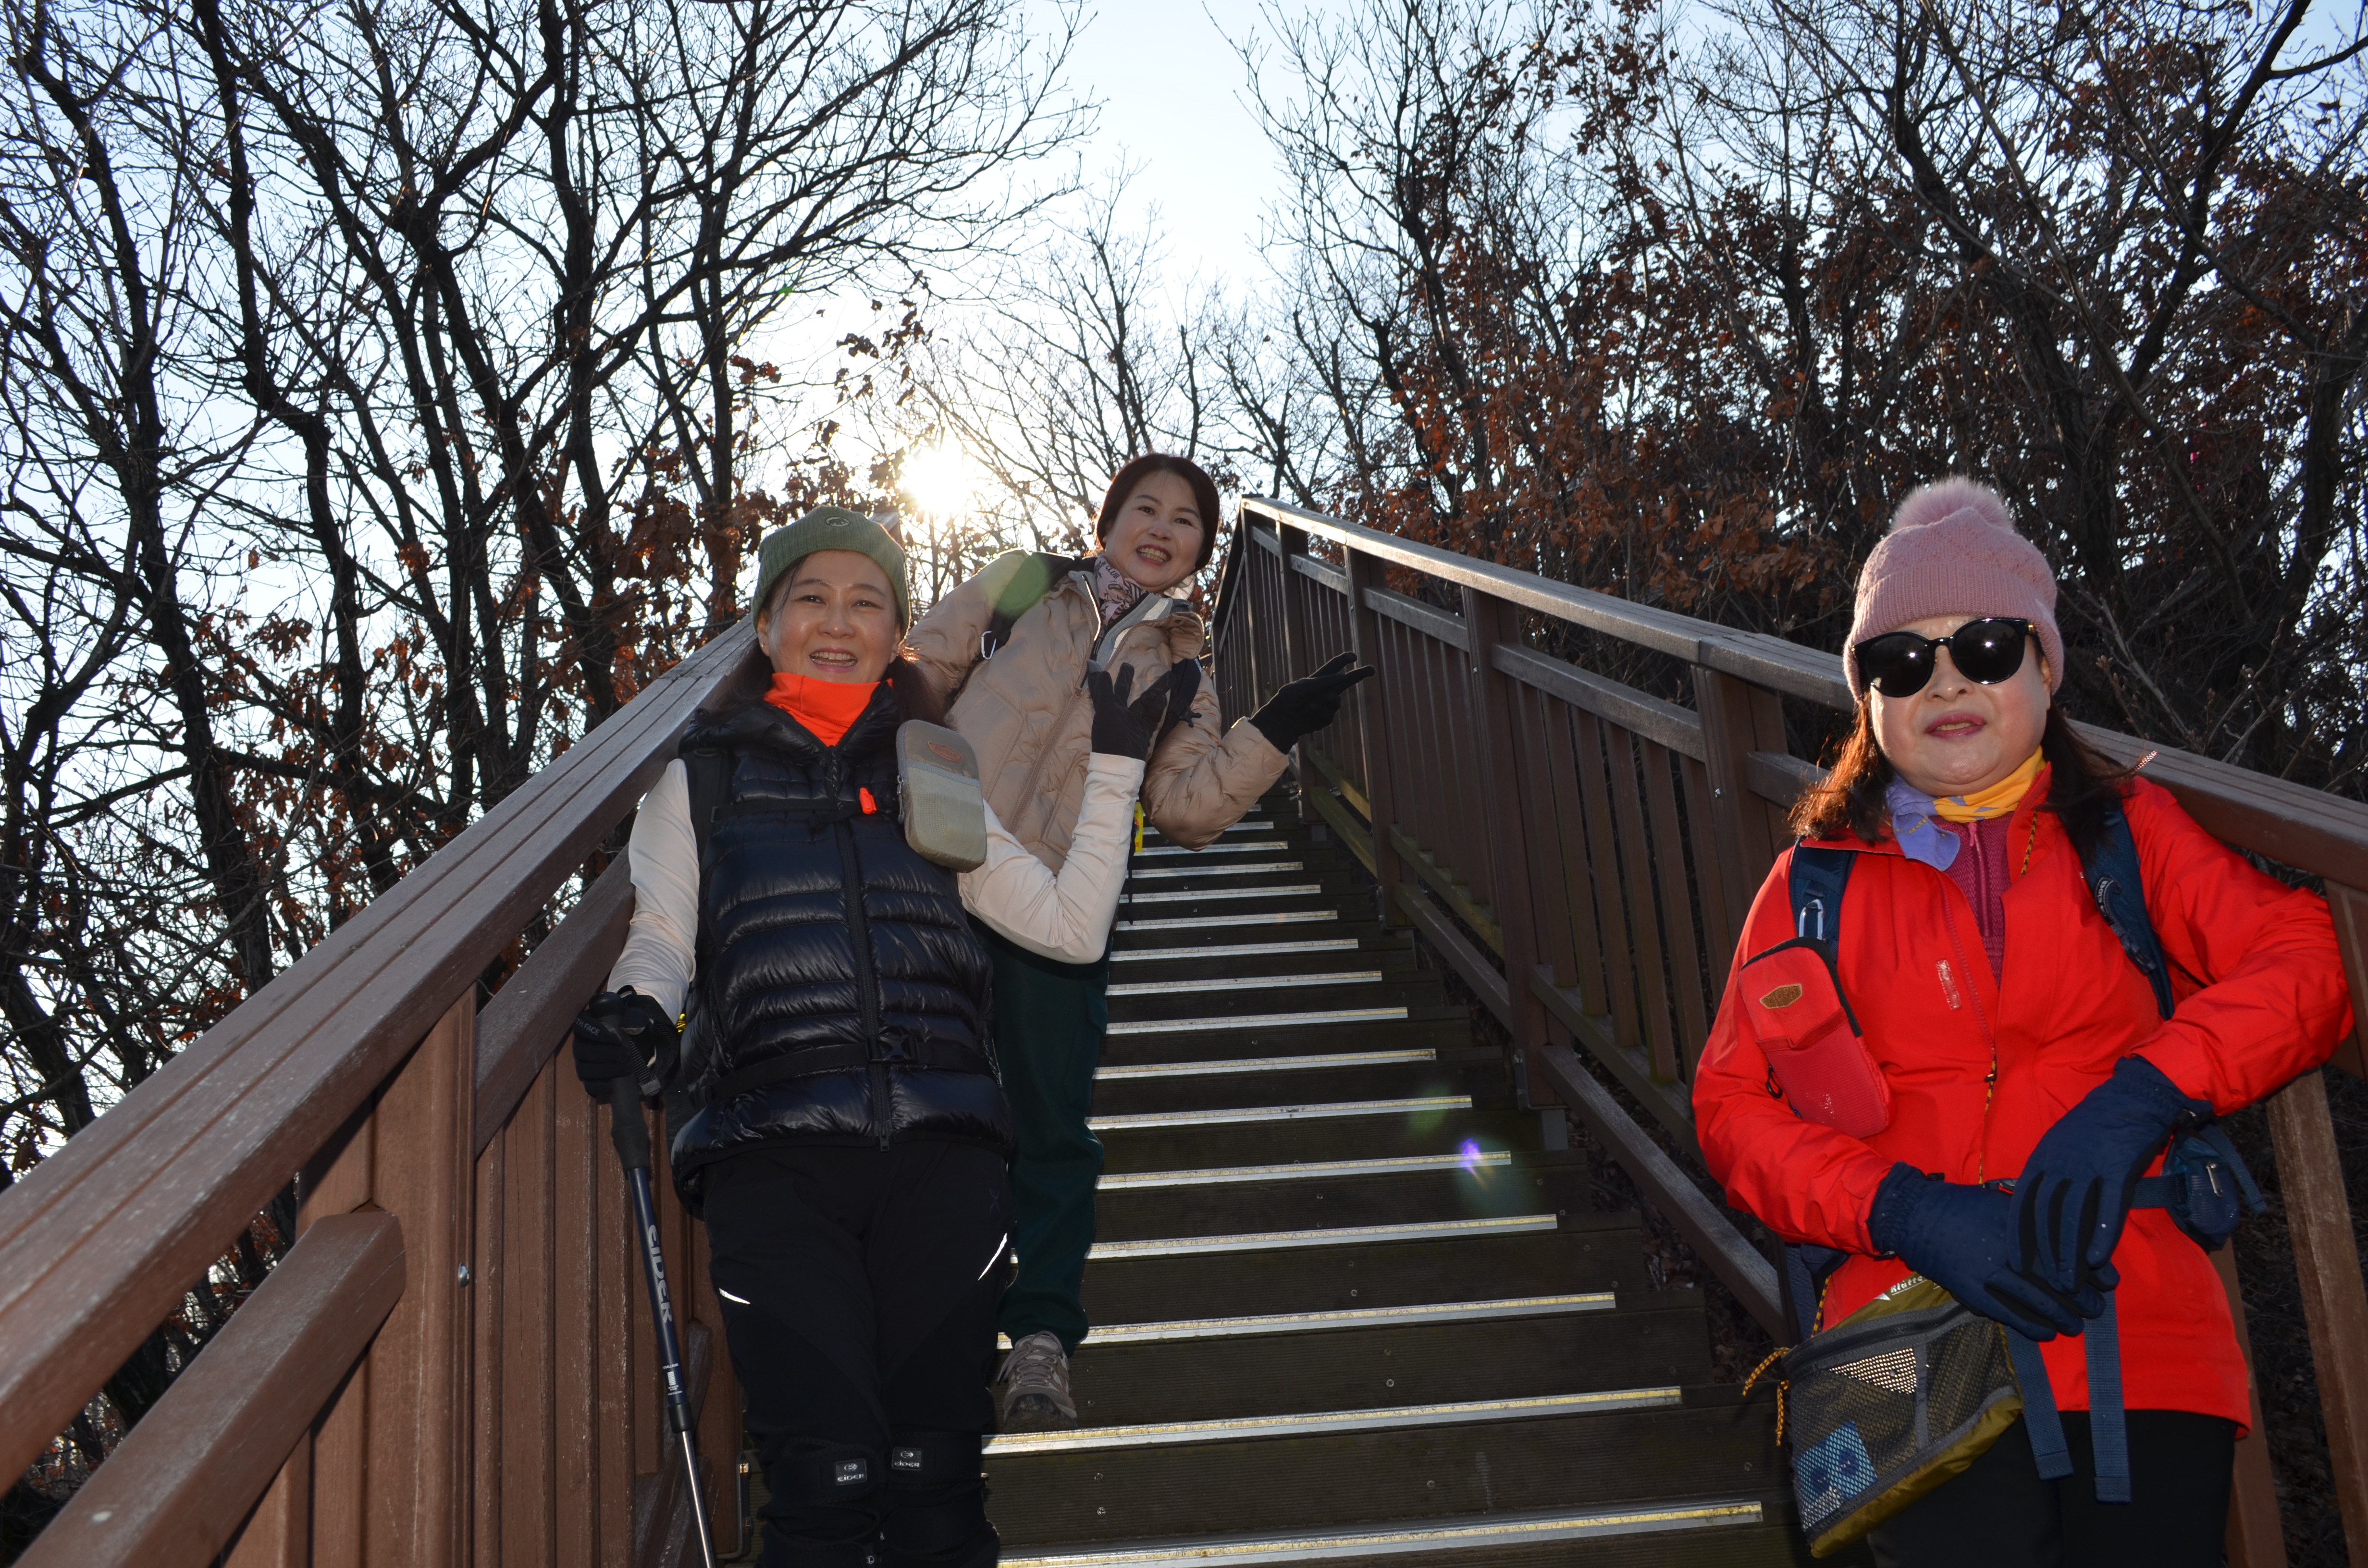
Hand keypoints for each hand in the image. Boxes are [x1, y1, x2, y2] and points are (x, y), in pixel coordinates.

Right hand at [571, 987, 678, 1099]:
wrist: (635, 1050)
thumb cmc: (631, 1031)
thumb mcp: (636, 1020)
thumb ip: (634, 1018)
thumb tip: (630, 1025)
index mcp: (587, 1024)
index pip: (581, 1025)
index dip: (596, 1033)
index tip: (617, 1040)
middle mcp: (579, 1043)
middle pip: (581, 1050)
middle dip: (605, 1054)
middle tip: (626, 1056)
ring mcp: (580, 1062)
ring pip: (583, 1069)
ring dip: (605, 1070)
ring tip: (626, 1069)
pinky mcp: (587, 1078)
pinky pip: (587, 1085)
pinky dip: (598, 1086)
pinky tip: (611, 1085)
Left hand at [1088, 660, 1199, 760]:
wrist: (1121, 766)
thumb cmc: (1109, 741)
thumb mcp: (1105, 715)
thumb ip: (1104, 694)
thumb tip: (1103, 672)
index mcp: (1107, 709)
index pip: (1101, 689)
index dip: (1096, 677)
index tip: (1092, 663)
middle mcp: (1119, 713)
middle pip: (1124, 692)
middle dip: (1127, 679)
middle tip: (1128, 666)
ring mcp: (1132, 722)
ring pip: (1145, 702)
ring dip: (1155, 690)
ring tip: (1168, 678)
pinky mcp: (1143, 732)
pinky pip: (1152, 717)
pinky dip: (1159, 708)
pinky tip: (1164, 699)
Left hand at [1247, 651, 1374, 752]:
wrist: (1281, 719)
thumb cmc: (1288, 699)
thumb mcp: (1301, 687)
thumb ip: (1321, 682)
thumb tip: (1343, 676)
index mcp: (1318, 680)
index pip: (1333, 667)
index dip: (1343, 660)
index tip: (1353, 656)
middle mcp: (1325, 691)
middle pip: (1346, 681)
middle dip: (1359, 674)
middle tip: (1372, 669)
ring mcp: (1326, 705)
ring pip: (1337, 702)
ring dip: (1328, 702)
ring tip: (1312, 704)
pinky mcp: (1325, 718)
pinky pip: (1330, 714)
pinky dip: (1321, 712)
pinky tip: (1310, 711)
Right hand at [1867, 1164, 2095, 1340]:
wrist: (1915, 1215)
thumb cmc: (1961, 1204)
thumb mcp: (2002, 1201)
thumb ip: (2033, 1219)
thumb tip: (2070, 1237)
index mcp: (2020, 1222)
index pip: (2067, 1250)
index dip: (2092, 1269)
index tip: (2109, 1281)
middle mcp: (2008, 1247)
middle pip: (2057, 1278)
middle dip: (2082, 1297)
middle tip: (2097, 1309)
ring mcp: (1988, 1269)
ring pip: (2036, 1299)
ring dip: (2061, 1316)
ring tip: (2076, 1326)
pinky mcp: (1971, 1289)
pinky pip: (2008, 1313)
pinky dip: (2030, 1325)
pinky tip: (2045, 1333)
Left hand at [2012, 1055, 2208, 1295]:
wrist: (2130, 1099)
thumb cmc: (2094, 1128)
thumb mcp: (2059, 1147)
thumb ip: (2047, 1177)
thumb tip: (2035, 1210)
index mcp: (2042, 1160)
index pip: (2022, 1204)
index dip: (2018, 1236)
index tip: (2014, 1264)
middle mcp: (2059, 1164)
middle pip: (2045, 1215)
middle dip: (2044, 1253)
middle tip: (2045, 1284)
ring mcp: (2087, 1166)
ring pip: (2073, 1215)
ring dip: (2069, 1252)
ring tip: (2070, 1281)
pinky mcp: (2117, 1167)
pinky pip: (2108, 1206)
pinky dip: (2101, 1233)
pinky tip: (2097, 1258)